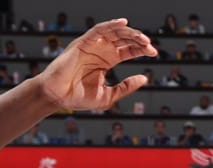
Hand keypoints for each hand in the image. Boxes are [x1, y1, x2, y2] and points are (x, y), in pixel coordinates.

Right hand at [32, 19, 157, 111]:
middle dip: (138, 41)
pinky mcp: (82, 42)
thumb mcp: (109, 95)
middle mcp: (100, 50)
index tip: (154, 53)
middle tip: (150, 47)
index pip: (127, 50)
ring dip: (129, 33)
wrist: (58, 97)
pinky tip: (124, 23)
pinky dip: (111, 25)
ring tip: (143, 39)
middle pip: (123, 39)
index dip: (141, 49)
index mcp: (106, 61)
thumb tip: (144, 78)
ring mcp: (92, 45)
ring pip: (114, 32)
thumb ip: (126, 87)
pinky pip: (98, 29)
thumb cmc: (79, 97)